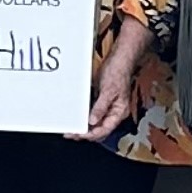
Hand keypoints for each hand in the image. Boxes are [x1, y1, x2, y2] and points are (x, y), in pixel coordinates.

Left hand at [76, 18, 154, 141]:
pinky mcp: (103, 100)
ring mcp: (108, 106)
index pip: (104, 129)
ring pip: (96, 122)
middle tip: (71, 133)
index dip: (90, 134)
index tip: (78, 135)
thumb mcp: (108, 90)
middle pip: (100, 128)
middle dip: (86, 133)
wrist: (119, 58)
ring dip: (85, 126)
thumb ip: (101, 107)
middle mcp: (114, 112)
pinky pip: (93, 113)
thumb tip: (93, 121)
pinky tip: (77, 117)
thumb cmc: (118, 71)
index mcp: (119, 112)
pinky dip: (85, 116)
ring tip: (72, 129)